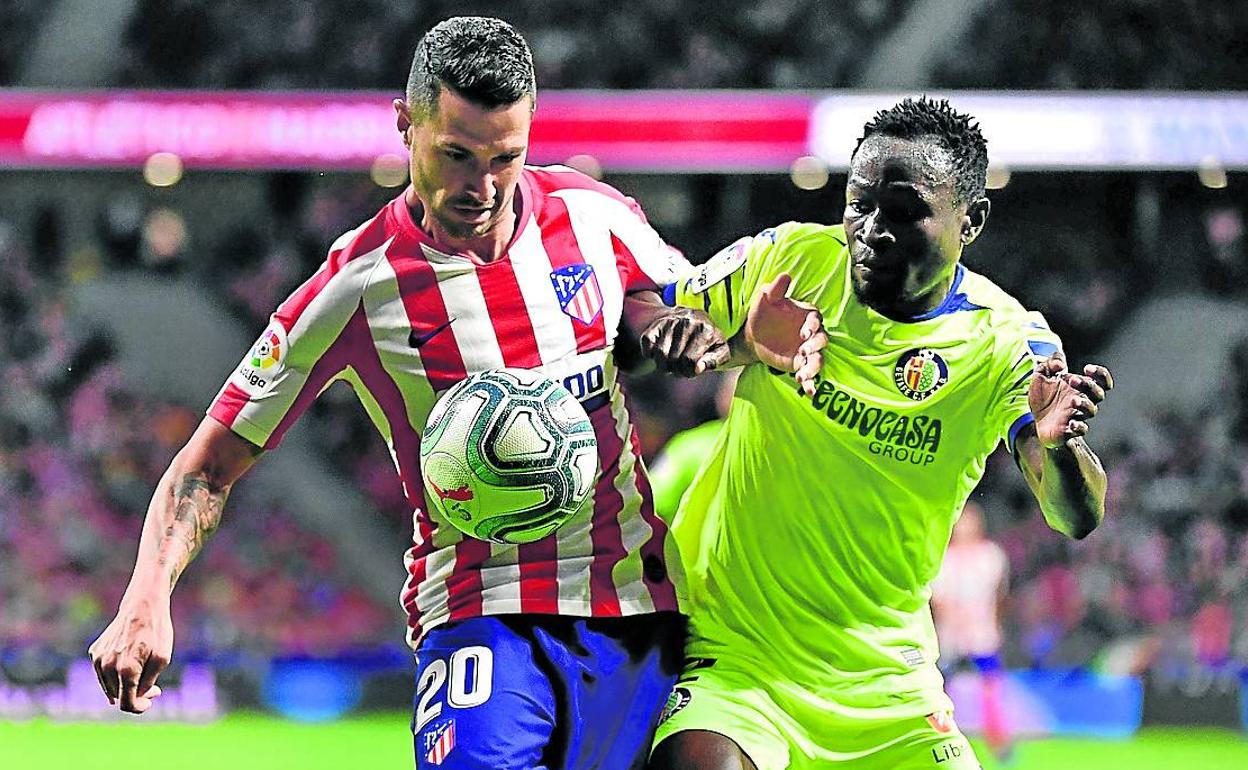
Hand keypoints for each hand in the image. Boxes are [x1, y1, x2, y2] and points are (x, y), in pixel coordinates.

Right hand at [88, 595, 172, 713]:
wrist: (142, 606)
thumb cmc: (156, 632)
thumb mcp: (162, 659)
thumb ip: (148, 683)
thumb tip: (136, 699)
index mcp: (126, 670)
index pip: (127, 704)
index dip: (140, 707)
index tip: (151, 700)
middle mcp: (108, 667)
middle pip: (119, 696)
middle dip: (137, 694)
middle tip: (154, 684)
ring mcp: (98, 659)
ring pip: (110, 687)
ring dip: (125, 685)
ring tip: (143, 670)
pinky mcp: (95, 652)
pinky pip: (104, 673)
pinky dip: (116, 674)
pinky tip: (129, 661)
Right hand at [639, 306, 728, 376]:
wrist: (697, 319)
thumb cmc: (709, 341)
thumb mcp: (721, 351)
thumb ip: (714, 361)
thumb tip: (697, 368)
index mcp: (706, 330)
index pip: (689, 361)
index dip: (688, 372)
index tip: (691, 371)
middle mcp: (688, 322)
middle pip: (673, 360)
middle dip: (676, 370)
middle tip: (680, 368)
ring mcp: (671, 321)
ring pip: (659, 353)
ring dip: (663, 365)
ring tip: (671, 364)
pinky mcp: (657, 323)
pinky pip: (646, 342)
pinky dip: (650, 354)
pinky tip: (660, 354)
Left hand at [744, 274, 825, 395]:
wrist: (753, 334)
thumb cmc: (762, 313)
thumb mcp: (765, 299)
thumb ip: (775, 289)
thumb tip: (784, 275)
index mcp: (807, 315)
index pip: (816, 320)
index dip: (813, 327)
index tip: (804, 333)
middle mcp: (811, 333)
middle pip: (822, 341)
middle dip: (816, 347)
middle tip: (804, 351)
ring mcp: (807, 350)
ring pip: (818, 360)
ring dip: (814, 368)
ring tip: (804, 376)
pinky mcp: (800, 364)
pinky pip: (808, 374)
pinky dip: (809, 382)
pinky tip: (808, 391)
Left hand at [1028, 351, 1113, 448]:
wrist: (1035, 421)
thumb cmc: (1043, 397)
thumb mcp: (1041, 375)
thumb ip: (1050, 363)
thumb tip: (1060, 364)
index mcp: (1080, 387)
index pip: (1102, 381)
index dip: (1100, 374)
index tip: (1087, 368)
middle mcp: (1082, 401)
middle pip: (1098, 393)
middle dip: (1088, 385)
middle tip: (1072, 380)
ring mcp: (1077, 415)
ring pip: (1091, 410)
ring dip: (1085, 404)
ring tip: (1073, 400)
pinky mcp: (1069, 430)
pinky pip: (1081, 430)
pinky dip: (1079, 426)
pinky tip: (1071, 423)